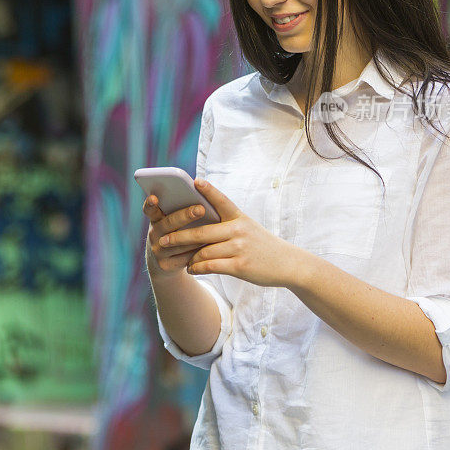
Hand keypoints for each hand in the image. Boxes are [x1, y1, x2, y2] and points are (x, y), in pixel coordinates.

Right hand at [142, 194, 208, 278]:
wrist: (165, 261)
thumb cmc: (175, 232)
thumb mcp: (172, 221)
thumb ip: (179, 210)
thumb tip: (200, 194)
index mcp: (155, 219)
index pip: (150, 210)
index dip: (150, 204)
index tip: (154, 197)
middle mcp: (154, 234)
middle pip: (168, 223)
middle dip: (185, 216)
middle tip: (200, 209)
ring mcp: (158, 251)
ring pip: (179, 242)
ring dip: (196, 235)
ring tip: (213, 227)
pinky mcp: (166, 265)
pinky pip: (185, 257)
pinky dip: (198, 251)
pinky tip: (211, 245)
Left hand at [160, 179, 299, 287]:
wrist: (288, 264)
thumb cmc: (262, 244)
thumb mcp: (248, 227)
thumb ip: (227, 224)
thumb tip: (198, 224)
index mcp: (239, 217)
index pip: (222, 201)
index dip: (209, 190)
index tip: (195, 181)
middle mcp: (238, 230)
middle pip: (202, 231)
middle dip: (179, 236)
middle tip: (162, 239)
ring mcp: (239, 248)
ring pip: (203, 251)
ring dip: (188, 256)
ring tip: (179, 258)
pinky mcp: (240, 266)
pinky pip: (211, 266)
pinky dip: (197, 267)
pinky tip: (191, 268)